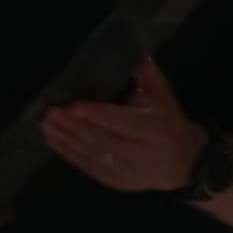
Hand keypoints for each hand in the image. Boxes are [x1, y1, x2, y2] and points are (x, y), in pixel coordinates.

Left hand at [40, 58, 206, 193]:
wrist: (186, 164)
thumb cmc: (170, 124)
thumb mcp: (165, 96)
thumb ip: (147, 75)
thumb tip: (132, 50)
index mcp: (155, 129)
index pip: (122, 122)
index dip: (98, 115)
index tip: (74, 106)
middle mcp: (141, 153)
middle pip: (102, 140)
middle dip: (74, 127)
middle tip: (51, 114)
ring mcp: (128, 171)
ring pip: (93, 155)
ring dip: (66, 140)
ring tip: (46, 126)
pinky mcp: (117, 182)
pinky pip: (90, 168)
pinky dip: (70, 154)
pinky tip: (55, 141)